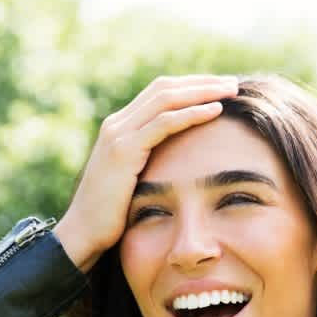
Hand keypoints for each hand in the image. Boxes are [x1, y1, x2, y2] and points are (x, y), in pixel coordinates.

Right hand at [55, 74, 239, 271]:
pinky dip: (191, 114)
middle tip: (233, 83)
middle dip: (202, 82)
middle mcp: (118, 123)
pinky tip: (216, 111)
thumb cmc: (115, 213)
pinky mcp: (123, 150)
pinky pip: (163, 123)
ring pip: (166, 99)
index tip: (222, 88)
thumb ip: (154, 161)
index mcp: (122, 127)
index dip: (192, 86)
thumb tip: (184, 159)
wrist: (83, 233)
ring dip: (202, 92)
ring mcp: (118, 134)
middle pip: (165, 88)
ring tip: (231, 90)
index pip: (161, 92)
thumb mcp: (138, 178)